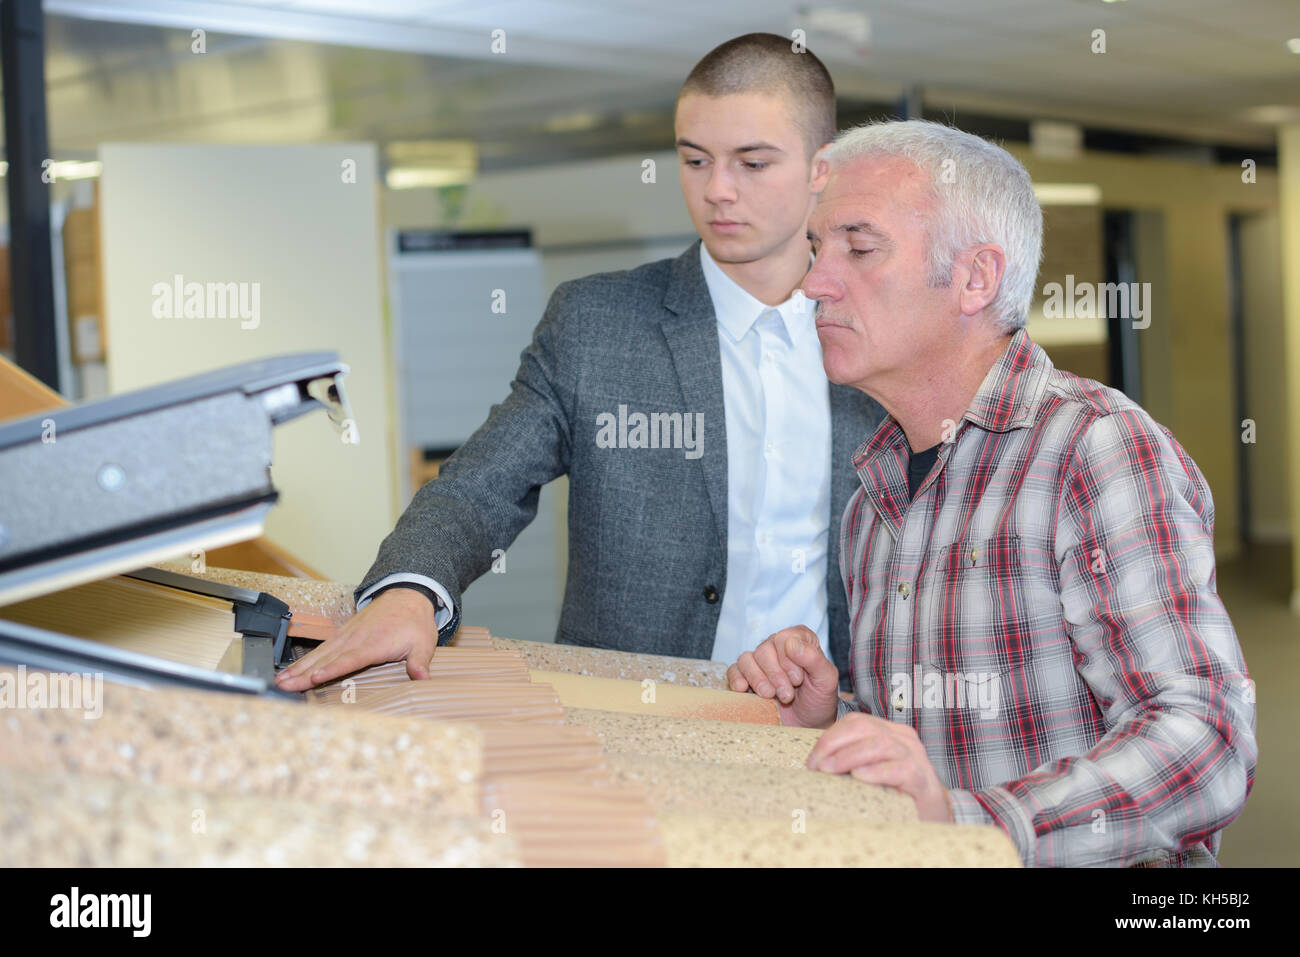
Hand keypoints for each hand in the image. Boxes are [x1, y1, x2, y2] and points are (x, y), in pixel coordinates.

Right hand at [274, 587, 439, 690]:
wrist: (407, 595)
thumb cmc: (415, 622)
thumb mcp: (423, 642)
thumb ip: (419, 662)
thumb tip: (423, 678)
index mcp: (373, 643)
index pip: (348, 660)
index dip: (330, 670)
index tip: (313, 679)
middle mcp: (355, 639)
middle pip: (325, 659)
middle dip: (303, 673)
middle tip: (282, 685)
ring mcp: (347, 635)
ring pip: (319, 654)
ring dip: (298, 667)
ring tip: (279, 680)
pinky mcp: (343, 634)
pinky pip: (321, 649)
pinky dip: (306, 660)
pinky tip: (292, 670)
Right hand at [725, 626, 839, 728]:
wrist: (807, 724)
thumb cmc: (818, 699)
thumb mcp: (826, 681)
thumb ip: (814, 659)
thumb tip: (791, 643)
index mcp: (799, 640)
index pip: (784, 637)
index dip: (788, 659)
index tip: (798, 679)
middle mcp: (777, 647)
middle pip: (764, 650)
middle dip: (775, 675)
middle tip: (787, 695)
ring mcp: (760, 662)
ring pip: (746, 659)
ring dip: (758, 679)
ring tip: (770, 696)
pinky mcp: (746, 677)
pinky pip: (734, 671)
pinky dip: (737, 679)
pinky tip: (744, 690)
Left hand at [807, 712, 953, 821]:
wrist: (930, 819)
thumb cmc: (893, 795)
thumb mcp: (868, 773)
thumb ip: (848, 762)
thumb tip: (813, 764)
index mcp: (889, 732)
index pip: (855, 722)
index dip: (830, 737)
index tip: (811, 761)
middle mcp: (903, 739)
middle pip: (864, 728)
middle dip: (834, 744)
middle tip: (816, 766)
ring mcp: (915, 756)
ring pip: (879, 744)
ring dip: (849, 756)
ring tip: (829, 770)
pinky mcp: (922, 779)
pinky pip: (899, 769)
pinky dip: (876, 772)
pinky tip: (858, 777)